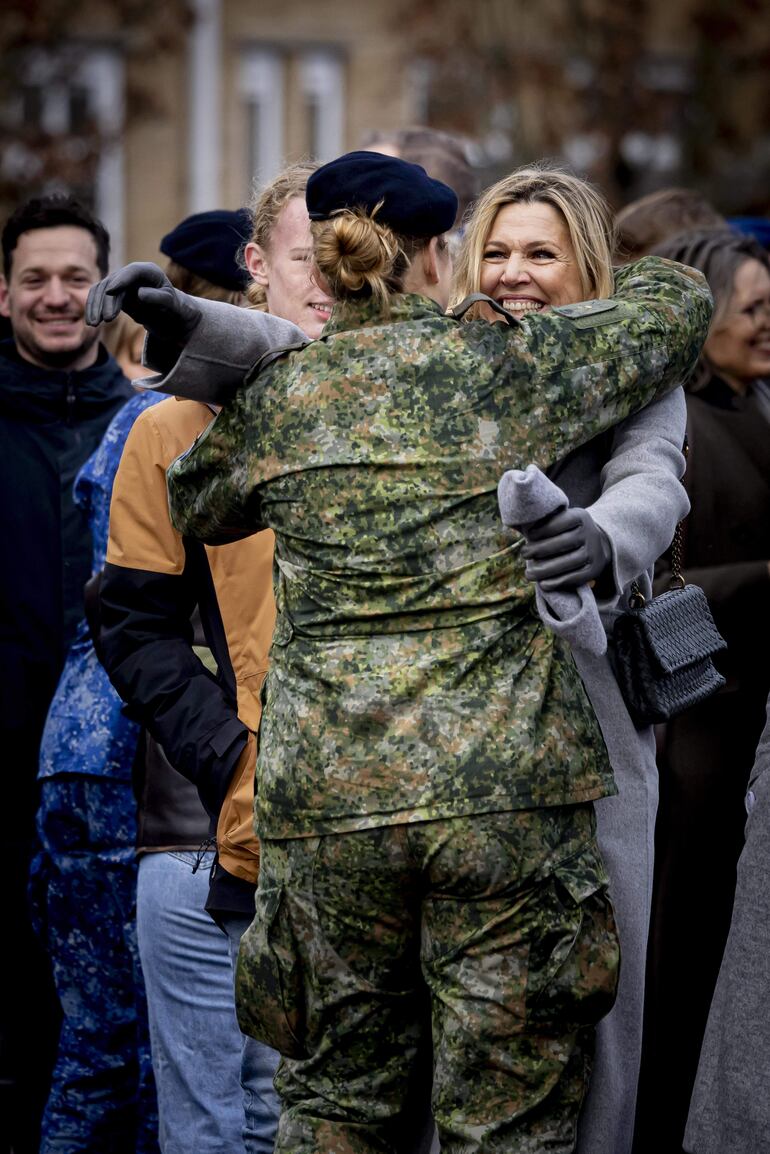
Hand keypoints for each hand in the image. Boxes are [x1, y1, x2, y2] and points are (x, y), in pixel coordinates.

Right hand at [85, 262, 200, 346]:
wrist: (168, 314)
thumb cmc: (173, 307)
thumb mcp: (171, 304)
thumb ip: (159, 298)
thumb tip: (139, 294)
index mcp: (149, 271)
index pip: (133, 271)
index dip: (122, 280)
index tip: (111, 291)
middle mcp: (132, 273)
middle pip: (115, 282)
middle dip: (107, 300)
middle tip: (107, 319)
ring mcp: (121, 282)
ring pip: (102, 290)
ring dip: (96, 306)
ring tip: (95, 324)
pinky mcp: (113, 293)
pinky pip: (99, 297)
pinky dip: (93, 308)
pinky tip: (92, 322)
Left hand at [520, 507, 611, 590]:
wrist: (596, 545)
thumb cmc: (568, 531)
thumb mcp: (562, 521)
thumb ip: (546, 522)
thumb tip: (522, 528)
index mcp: (580, 517)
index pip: (559, 523)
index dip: (542, 529)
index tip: (528, 535)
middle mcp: (590, 533)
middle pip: (562, 543)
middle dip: (540, 549)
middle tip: (524, 553)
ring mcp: (594, 552)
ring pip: (568, 562)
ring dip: (545, 570)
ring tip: (529, 574)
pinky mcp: (594, 569)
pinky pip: (575, 577)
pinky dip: (558, 582)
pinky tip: (543, 584)